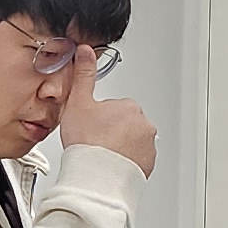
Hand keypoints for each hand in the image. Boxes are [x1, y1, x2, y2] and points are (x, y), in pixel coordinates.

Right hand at [56, 47, 156, 174]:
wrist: (96, 176)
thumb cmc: (87, 143)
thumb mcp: (78, 103)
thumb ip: (84, 75)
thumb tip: (86, 51)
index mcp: (128, 106)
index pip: (114, 108)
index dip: (98, 118)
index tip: (90, 128)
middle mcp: (143, 124)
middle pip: (125, 125)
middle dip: (112, 132)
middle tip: (95, 143)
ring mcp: (148, 145)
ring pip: (132, 143)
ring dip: (120, 148)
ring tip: (102, 156)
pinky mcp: (148, 164)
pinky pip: (137, 161)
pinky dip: (126, 163)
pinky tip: (111, 166)